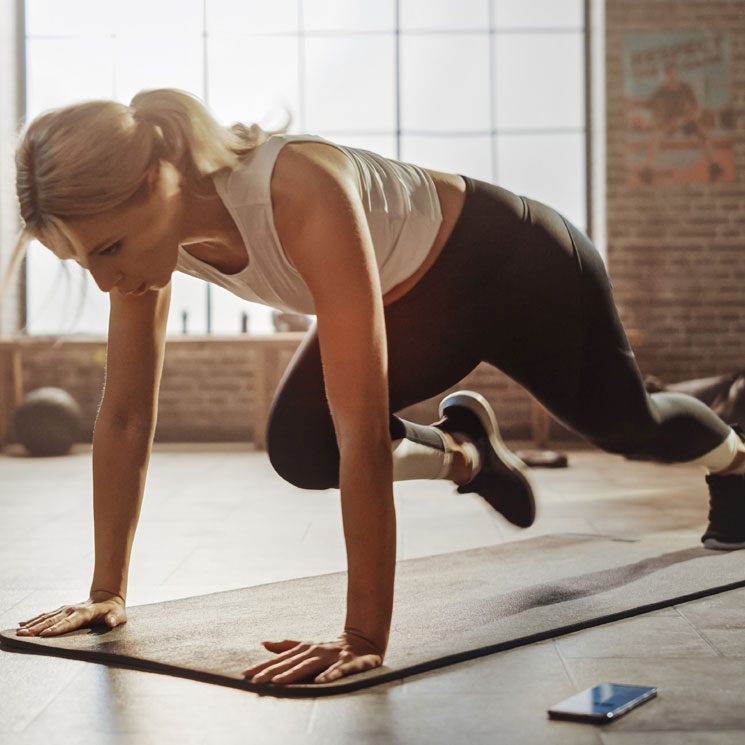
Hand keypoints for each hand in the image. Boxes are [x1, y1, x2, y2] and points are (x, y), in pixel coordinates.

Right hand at [15, 590, 126, 636]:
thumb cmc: (114, 611)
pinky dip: (33, 619)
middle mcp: (73, 610)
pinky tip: (22, 624)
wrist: (108, 597)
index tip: (45, 634)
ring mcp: (66, 609)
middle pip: (53, 620)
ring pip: (46, 617)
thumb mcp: (119, 616)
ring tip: (19, 631)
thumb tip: (111, 622)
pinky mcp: (62, 610)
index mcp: (85, 613)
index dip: (57, 628)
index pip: (69, 622)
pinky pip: (45, 615)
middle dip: (38, 628)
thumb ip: (114, 619)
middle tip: (23, 634)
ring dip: (32, 624)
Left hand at [243, 631, 382, 684]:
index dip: (264, 666)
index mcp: (306, 648)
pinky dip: (329, 675)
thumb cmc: (331, 648)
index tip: (245, 674)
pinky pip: (339, 671)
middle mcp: (316, 651)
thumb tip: (263, 643)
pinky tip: (320, 682)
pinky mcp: (349, 663)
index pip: (281, 659)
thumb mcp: (308, 646)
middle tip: (256, 681)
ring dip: (294, 673)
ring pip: (310, 666)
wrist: (365, 640)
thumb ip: (286, 646)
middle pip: (291, 662)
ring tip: (278, 681)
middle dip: (273, 671)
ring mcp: (332, 656)